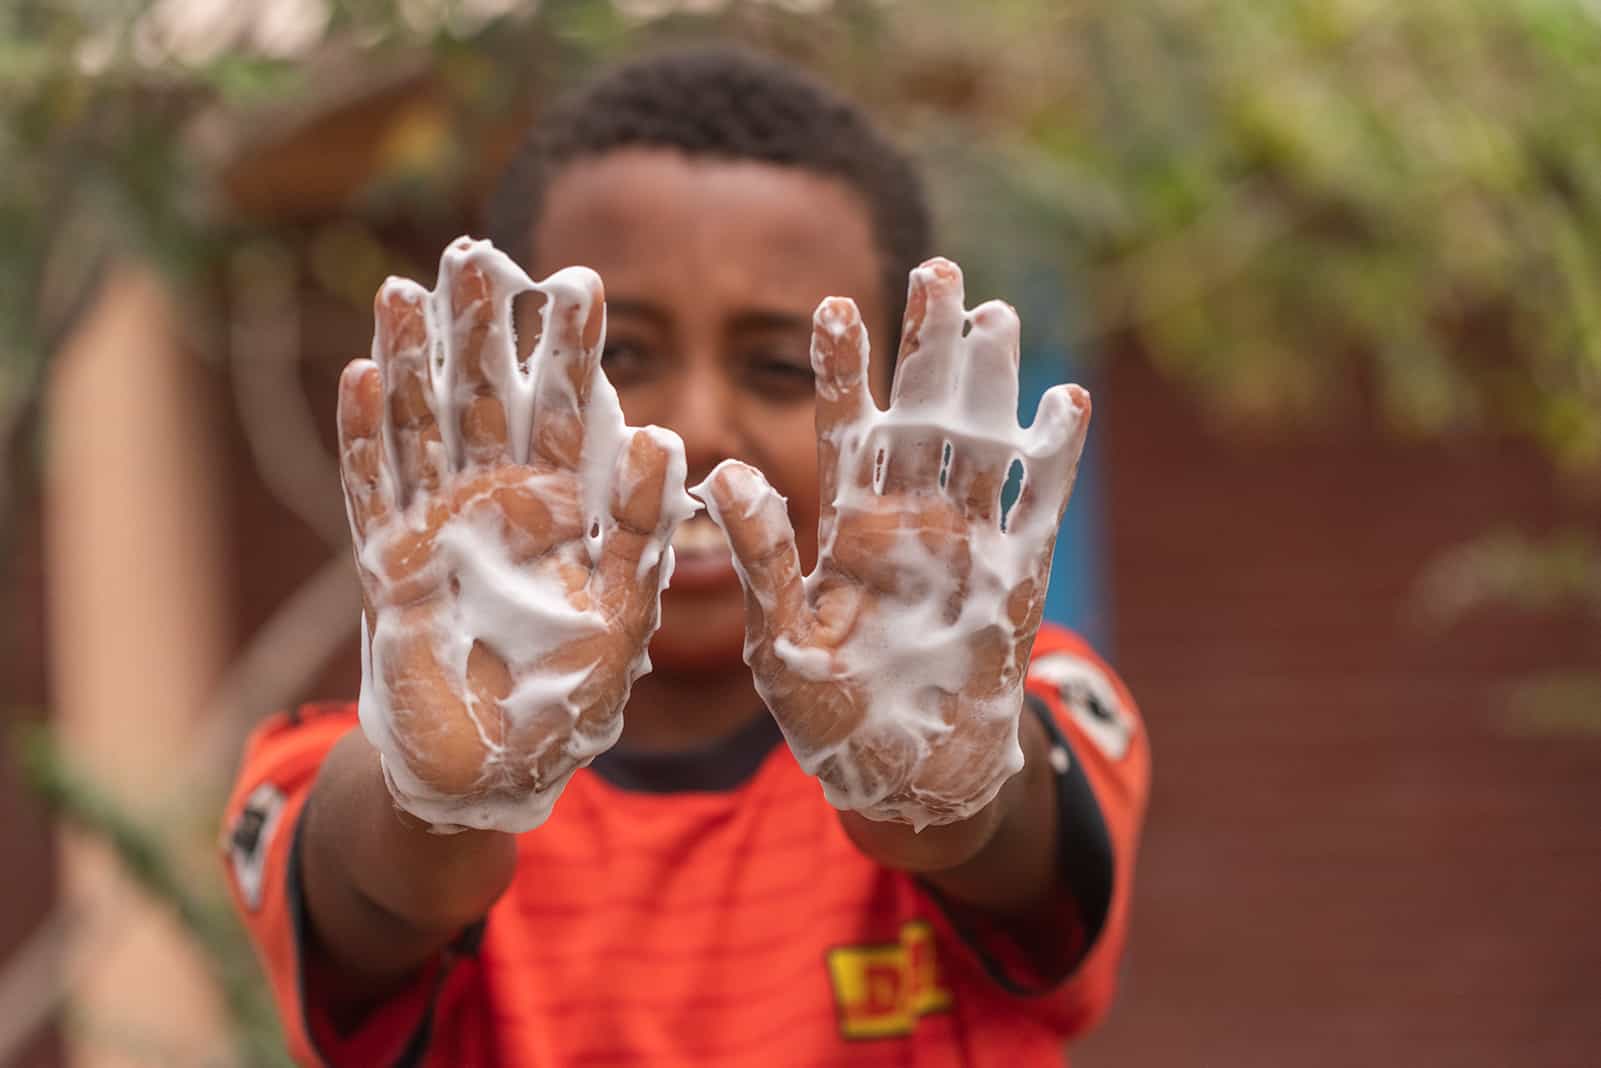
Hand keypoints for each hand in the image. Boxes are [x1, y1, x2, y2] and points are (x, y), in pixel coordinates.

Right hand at [338, 238, 692, 832]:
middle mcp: (498, 503)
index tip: (581, 280)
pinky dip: (365, 436)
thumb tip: (667, 434)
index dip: (572, 349)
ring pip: (423, 425)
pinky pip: (371, 488)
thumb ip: (643, 527)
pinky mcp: (385, 563)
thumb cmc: (568, 694)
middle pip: (488, 398)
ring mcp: (436, 528)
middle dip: (484, 328)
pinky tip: (359, 373)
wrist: (491, 770)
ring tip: (407, 288)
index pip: (568, 411)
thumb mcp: (626, 610)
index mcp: (563, 509)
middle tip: (479, 252)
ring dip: (413, 360)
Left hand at [696, 259, 1088, 830]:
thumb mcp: (777, 635)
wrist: (903, 776)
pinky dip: (1054, 458)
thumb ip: (760, 557)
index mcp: (845, 528)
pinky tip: (1064, 401)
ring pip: (980, 444)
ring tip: (994, 312)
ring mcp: (966, 546)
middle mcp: (907, 523)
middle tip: (938, 266)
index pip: (844, 428)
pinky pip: (1038, 508)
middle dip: (928, 344)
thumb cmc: (827, 714)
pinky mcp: (1016, 582)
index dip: (842, 367)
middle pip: (921, 414)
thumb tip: (721, 473)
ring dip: (988, 383)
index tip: (832, 302)